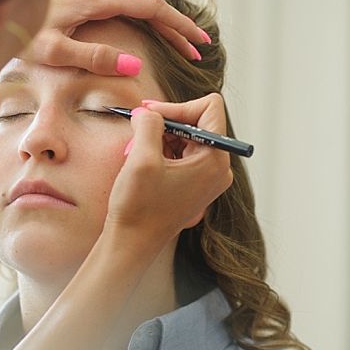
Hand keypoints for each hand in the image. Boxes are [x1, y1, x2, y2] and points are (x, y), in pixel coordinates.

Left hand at [20, 0, 209, 75]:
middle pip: (147, 2)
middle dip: (174, 25)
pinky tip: (142, 12)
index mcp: (93, 0)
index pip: (150, 10)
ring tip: (178, 36)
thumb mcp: (54, 53)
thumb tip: (133, 63)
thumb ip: (94, 58)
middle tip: (196, 46)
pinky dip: (139, 7)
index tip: (197, 44)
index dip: (178, 27)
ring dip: (158, 17)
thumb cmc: (16, 34)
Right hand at [106, 94, 232, 240]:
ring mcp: (207, 178)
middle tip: (137, 131)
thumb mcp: (141, 157)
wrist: (132, 244)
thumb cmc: (139, 208)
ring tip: (137, 154)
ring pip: (186, 137)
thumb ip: (149, 124)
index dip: (177, 106)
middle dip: (166, 123)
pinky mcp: (194, 185)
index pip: (208, 108)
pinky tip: (143, 165)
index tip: (150, 115)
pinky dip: (161, 151)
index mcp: (214, 159)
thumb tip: (147, 111)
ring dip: (160, 138)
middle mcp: (218, 168)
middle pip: (197, 122)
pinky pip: (182, 154)